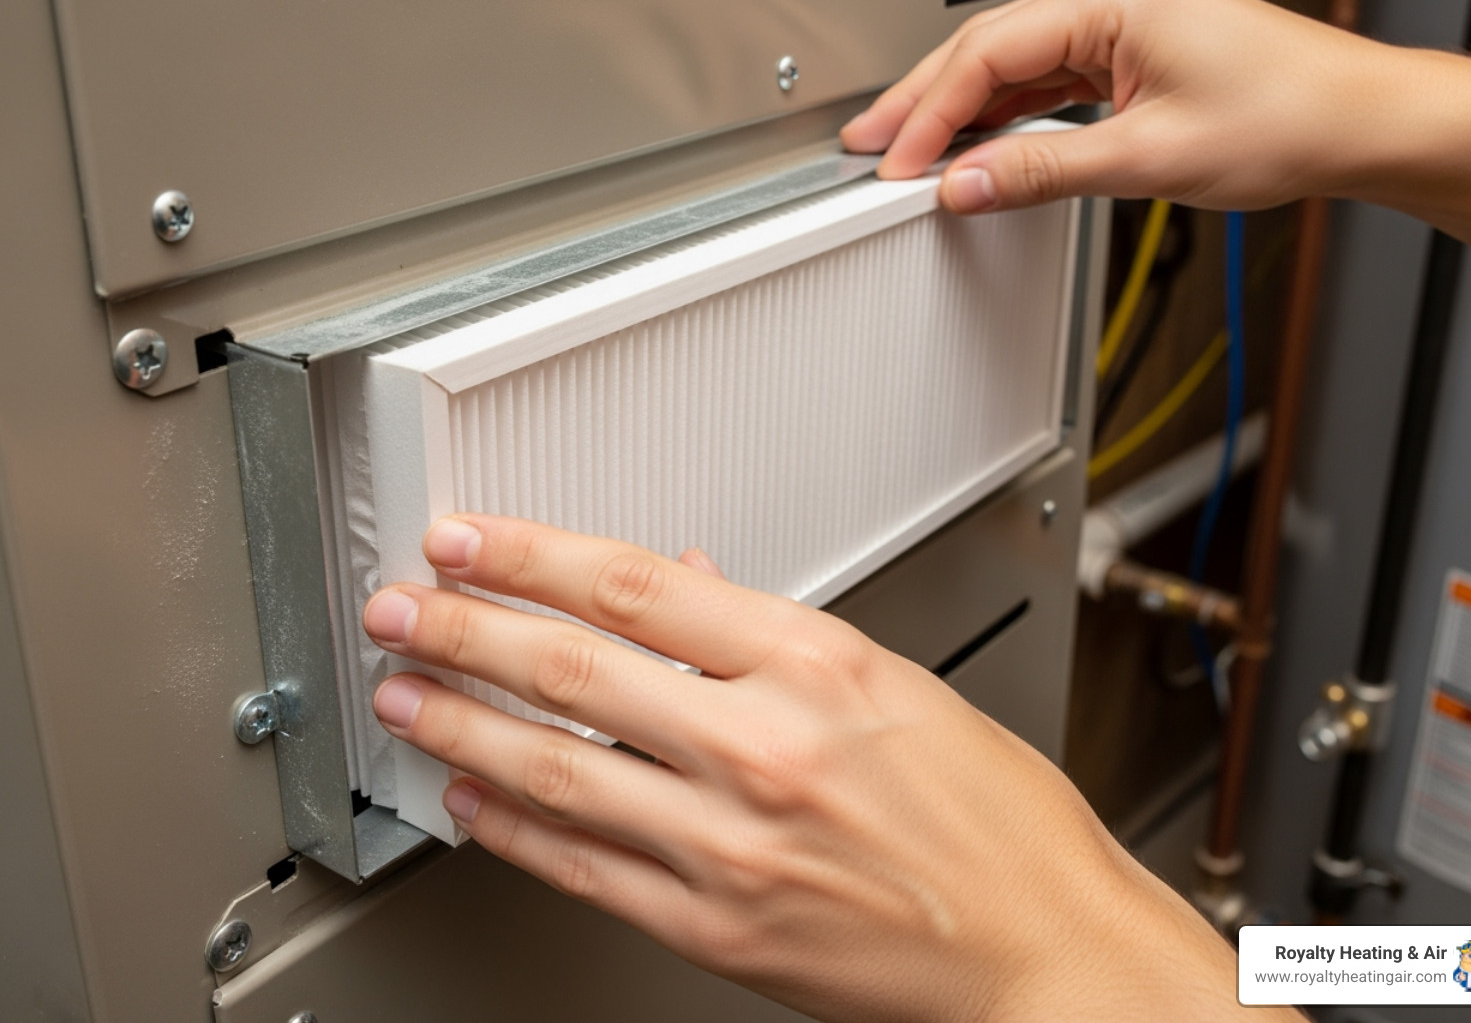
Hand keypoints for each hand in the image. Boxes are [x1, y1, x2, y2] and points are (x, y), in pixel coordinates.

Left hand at [364, 515, 1296, 1021]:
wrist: (1046, 952)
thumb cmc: (997, 823)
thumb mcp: (899, 686)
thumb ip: (774, 638)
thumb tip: (688, 583)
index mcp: (819, 664)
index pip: (638, 583)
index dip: (533, 553)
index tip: (473, 539)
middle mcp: (767, 746)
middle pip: (576, 665)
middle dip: (466, 627)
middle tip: (403, 605)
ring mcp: (733, 844)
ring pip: (558, 767)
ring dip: (464, 722)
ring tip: (403, 691)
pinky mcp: (715, 927)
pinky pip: (584, 867)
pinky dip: (514, 830)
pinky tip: (471, 798)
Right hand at [840, 0, 1470, 270]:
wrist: (1355, 124)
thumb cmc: (1286, 116)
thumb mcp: (1149, 156)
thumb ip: (1045, 170)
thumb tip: (968, 185)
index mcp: (1114, 0)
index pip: (988, 52)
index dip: (931, 112)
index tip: (895, 161)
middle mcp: (1111, 4)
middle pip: (986, 48)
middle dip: (922, 101)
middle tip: (868, 145)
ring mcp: (1118, 30)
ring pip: (1011, 65)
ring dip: (958, 111)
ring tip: (905, 150)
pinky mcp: (1128, 59)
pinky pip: (1045, 82)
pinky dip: (1003, 117)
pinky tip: (974, 146)